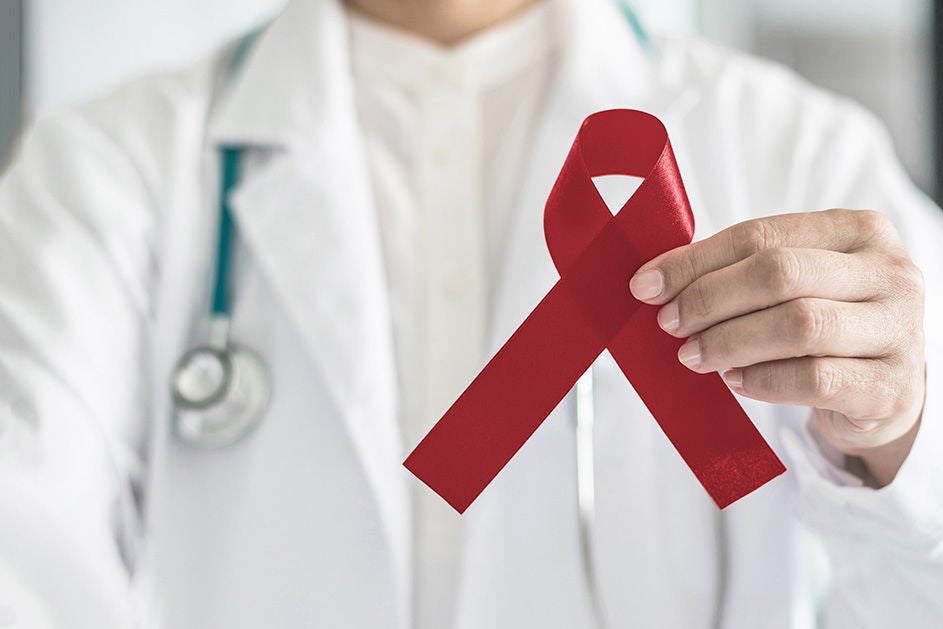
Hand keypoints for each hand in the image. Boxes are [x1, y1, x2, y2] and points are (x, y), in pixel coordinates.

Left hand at [629, 209, 925, 486]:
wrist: (886, 390)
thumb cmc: (827, 323)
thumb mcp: (796, 284)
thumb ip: (738, 271)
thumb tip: (655, 280)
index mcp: (858, 230)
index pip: (761, 236)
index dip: (695, 261)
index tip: (646, 285)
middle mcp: (888, 273)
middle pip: (780, 274)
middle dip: (710, 299)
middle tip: (669, 323)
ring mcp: (897, 330)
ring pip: (798, 325)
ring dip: (730, 341)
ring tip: (694, 355)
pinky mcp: (889, 387)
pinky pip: (815, 379)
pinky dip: (764, 381)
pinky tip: (735, 382)